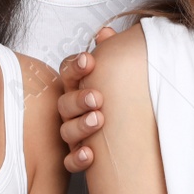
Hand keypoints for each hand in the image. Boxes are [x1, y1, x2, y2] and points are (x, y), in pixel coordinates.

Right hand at [56, 26, 116, 172]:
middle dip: (79, 98)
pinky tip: (90, 153)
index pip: (68, 72)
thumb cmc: (118, 98)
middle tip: (97, 97)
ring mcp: (72, 134)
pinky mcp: (76, 157)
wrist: (129, 136)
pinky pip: (70, 161)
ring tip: (98, 120)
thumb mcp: (116, 74)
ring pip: (66, 131)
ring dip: (81, 126)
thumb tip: (105, 32)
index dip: (76, 66)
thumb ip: (110, 53)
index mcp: (77, 87)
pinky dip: (78, 158)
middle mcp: (70, 110)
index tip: (90, 61)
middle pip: (64, 103)